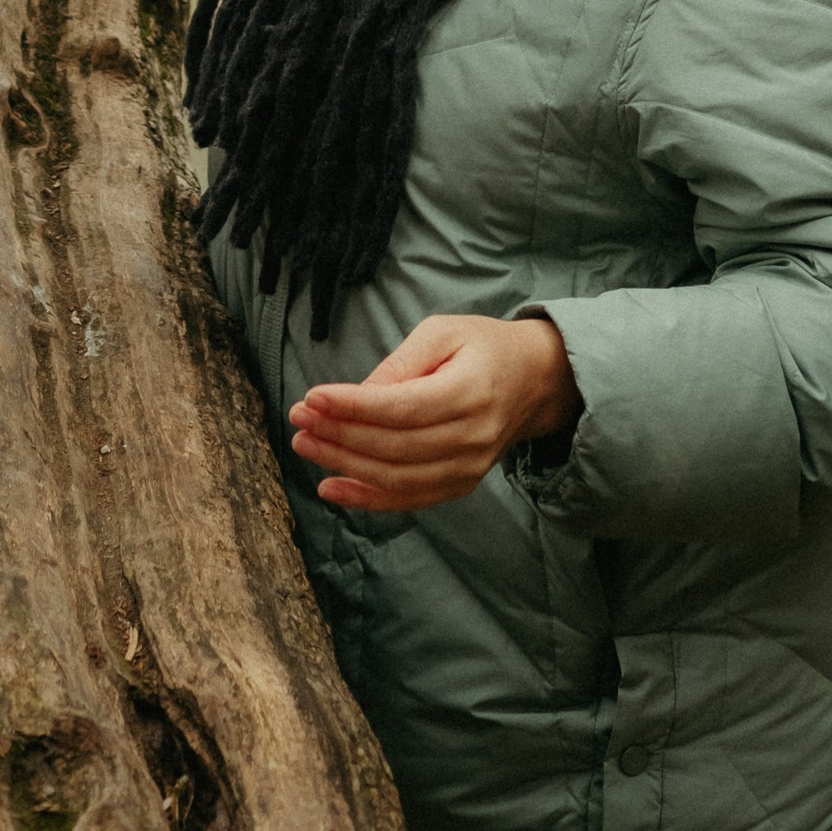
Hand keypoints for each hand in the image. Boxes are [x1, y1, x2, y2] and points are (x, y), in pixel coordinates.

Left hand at [287, 313, 580, 514]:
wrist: (534, 380)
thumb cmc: (482, 347)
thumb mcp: (443, 332)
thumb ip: (401, 363)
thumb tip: (358, 396)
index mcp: (471, 391)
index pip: (403, 408)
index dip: (354, 408)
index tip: (312, 397)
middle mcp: (473, 437)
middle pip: (395, 447)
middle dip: (339, 436)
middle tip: (298, 419)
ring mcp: (469, 467)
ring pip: (398, 478)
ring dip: (345, 467)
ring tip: (306, 447)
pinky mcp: (461, 484)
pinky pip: (410, 498)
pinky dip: (368, 498)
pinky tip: (333, 487)